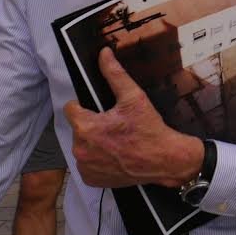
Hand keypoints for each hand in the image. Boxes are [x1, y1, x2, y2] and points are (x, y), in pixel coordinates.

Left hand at [64, 47, 202, 188]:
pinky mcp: (91, 180)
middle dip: (92, 125)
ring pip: (82, 146)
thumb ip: (114, 74)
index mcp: (86, 127)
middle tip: (115, 126)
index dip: (86, 107)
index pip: (71, 109)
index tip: (102, 110)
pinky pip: (87, 164)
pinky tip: (114, 156)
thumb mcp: (133, 97)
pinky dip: (97, 160)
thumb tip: (104, 54)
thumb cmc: (149, 129)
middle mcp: (80, 149)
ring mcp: (85, 167)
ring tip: (116, 142)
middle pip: (78, 128)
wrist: (164, 160)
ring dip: (94, 143)